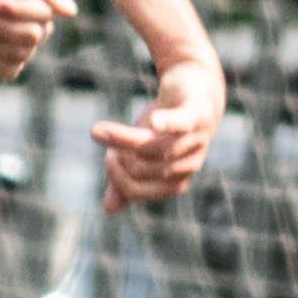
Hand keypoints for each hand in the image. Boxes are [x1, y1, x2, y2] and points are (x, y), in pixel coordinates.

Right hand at [92, 54, 225, 212]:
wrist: (195, 88)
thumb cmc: (166, 126)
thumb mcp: (142, 152)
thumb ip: (128, 178)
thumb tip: (110, 209)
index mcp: (176, 179)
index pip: (138, 190)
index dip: (117, 178)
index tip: (109, 157)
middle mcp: (190, 164)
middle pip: (143, 168)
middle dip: (117, 155)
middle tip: (107, 137)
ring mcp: (196, 138)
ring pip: (153, 146)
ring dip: (121, 138)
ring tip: (99, 130)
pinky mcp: (197, 112)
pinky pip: (182, 122)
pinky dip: (167, 123)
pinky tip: (154, 121)